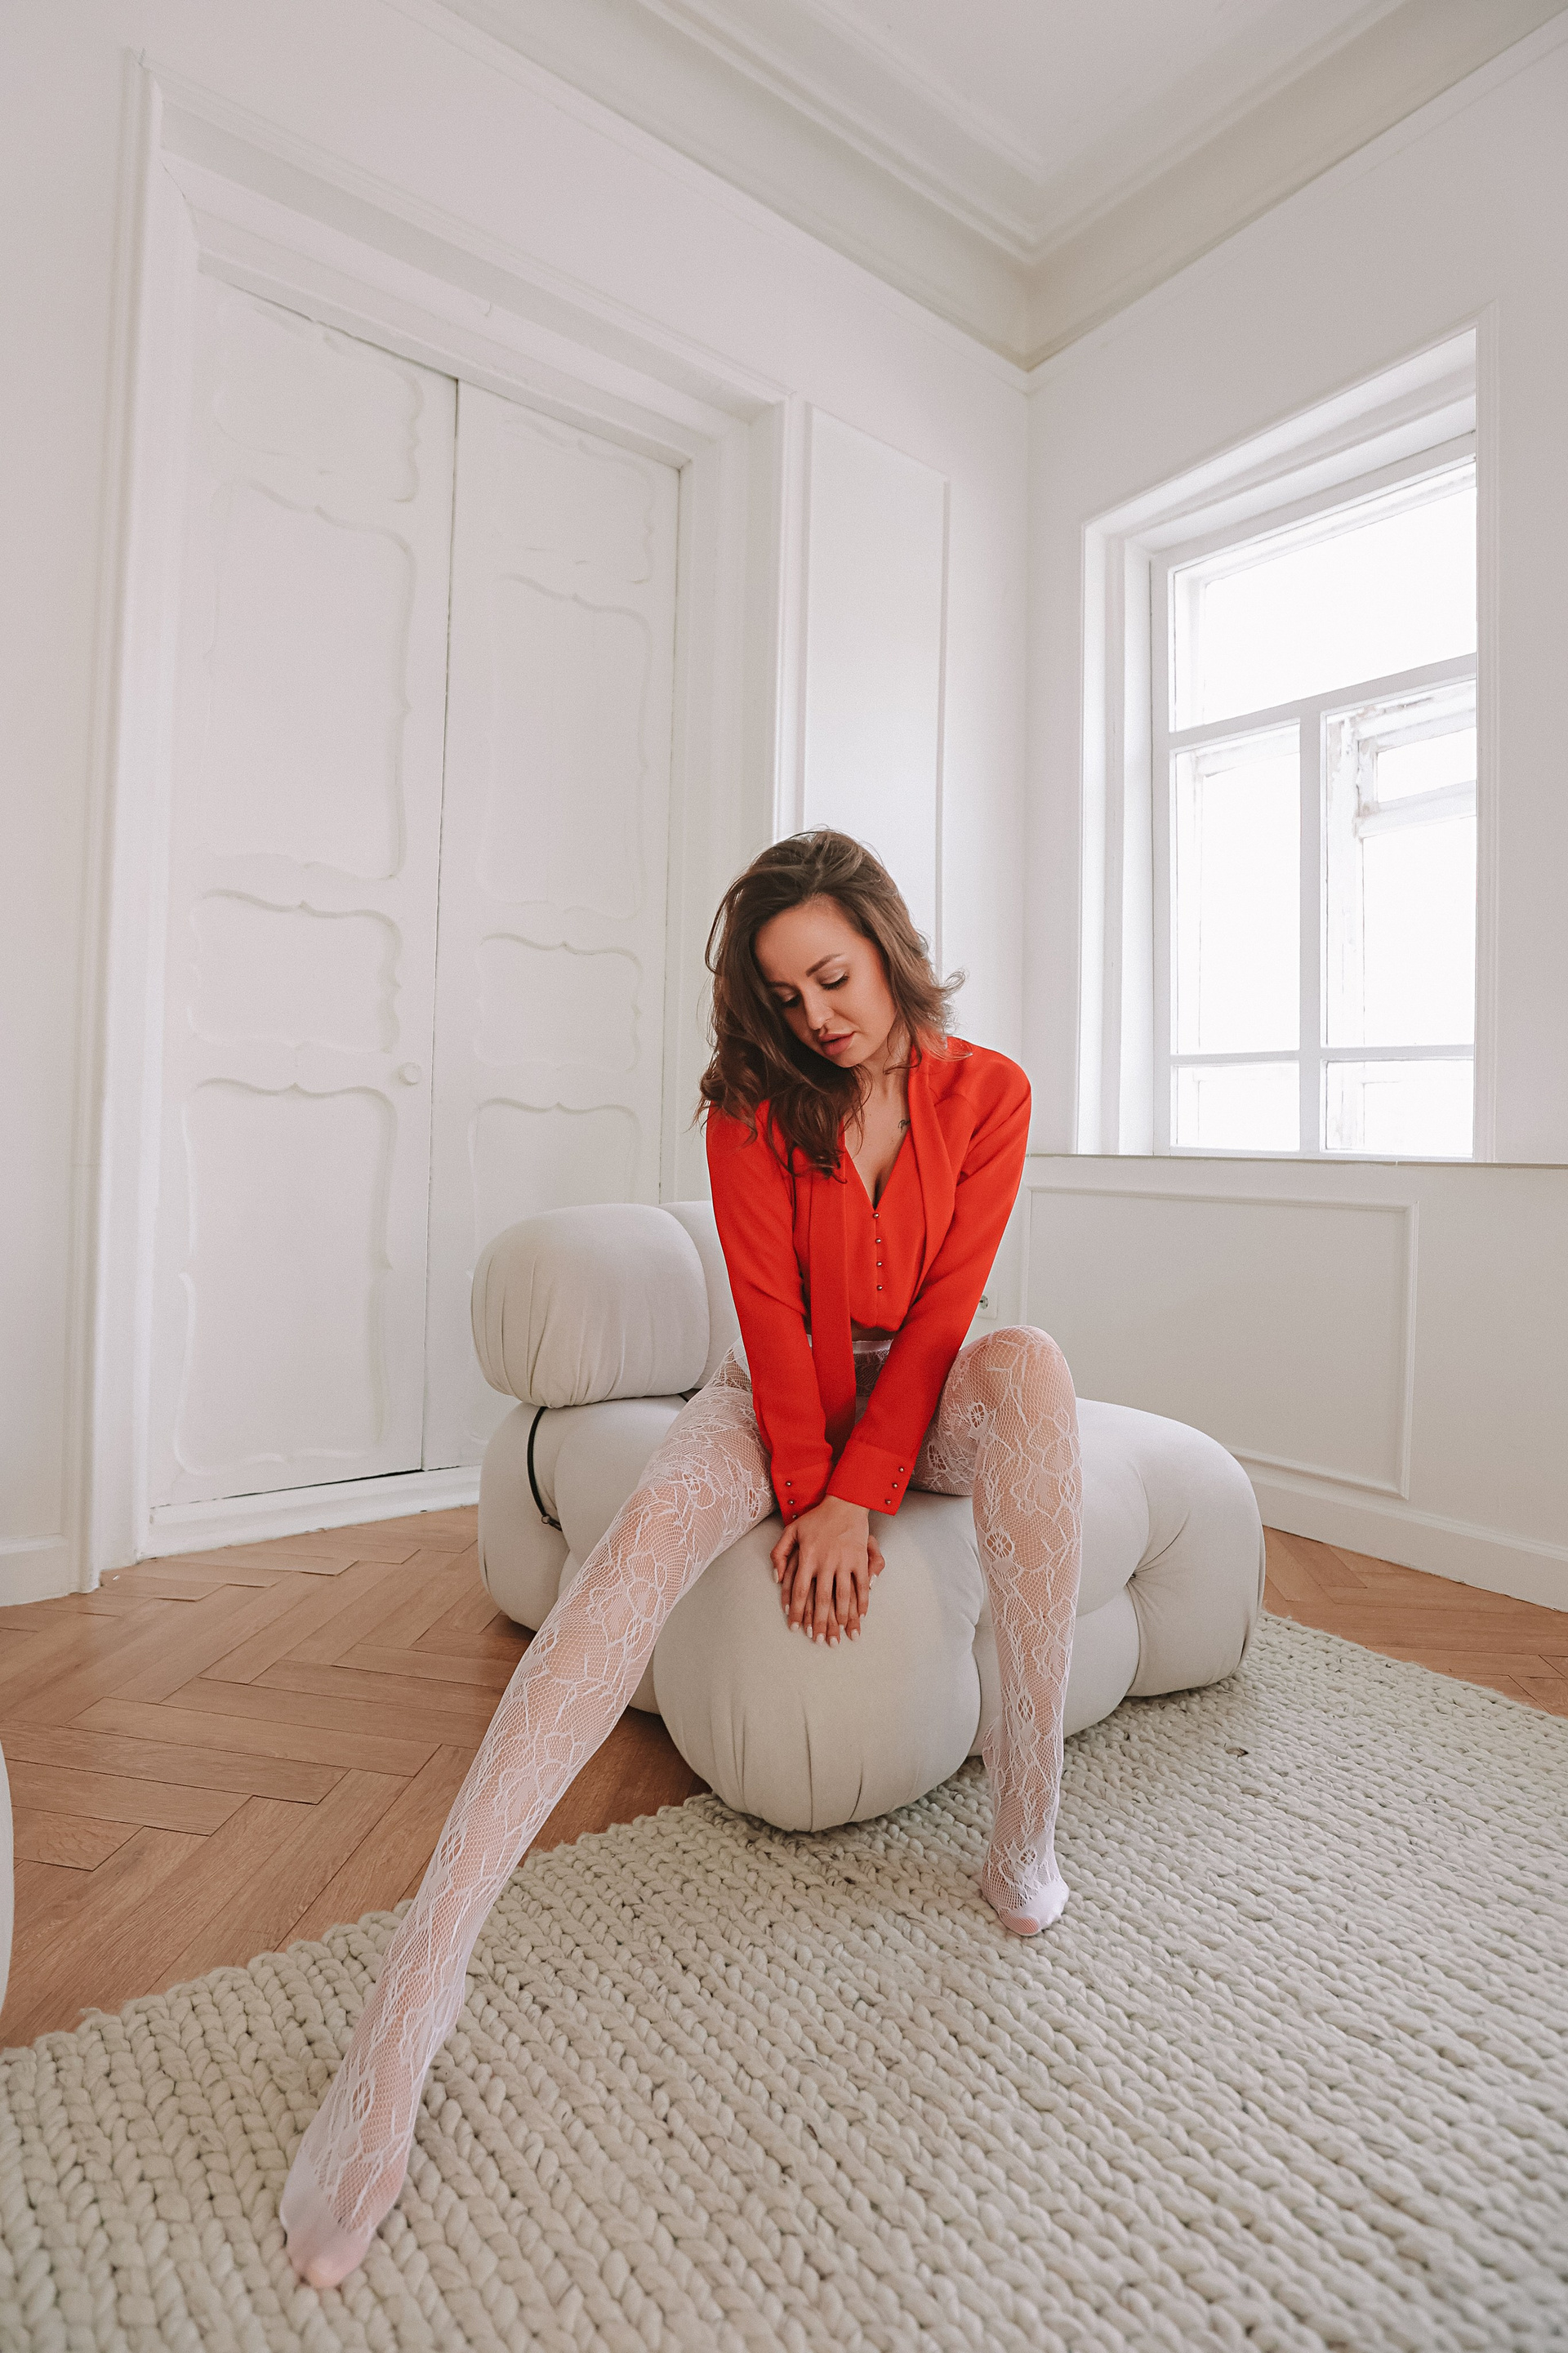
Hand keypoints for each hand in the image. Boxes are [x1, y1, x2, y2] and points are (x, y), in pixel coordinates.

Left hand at [769, 1497, 884, 1643]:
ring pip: (842, 1596)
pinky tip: (860, 1617)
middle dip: (820, 1623)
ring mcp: (844, 1560)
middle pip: (821, 1599)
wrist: (844, 1503)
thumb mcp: (791, 1531)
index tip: (796, 1628)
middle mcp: (825, 1561)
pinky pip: (862, 1585)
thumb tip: (776, 1578)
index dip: (798, 1611)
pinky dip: (862, 1602)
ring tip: (840, 1635)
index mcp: (807, 1556)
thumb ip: (779, 1554)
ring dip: (841, 1618)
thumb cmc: (816, 1518)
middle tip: (820, 1641)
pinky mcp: (860, 1559)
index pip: (800, 1591)